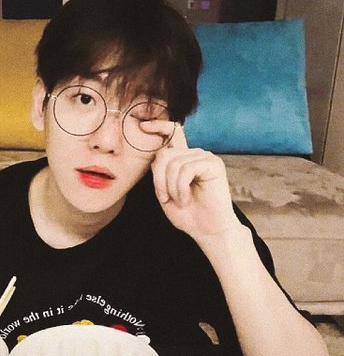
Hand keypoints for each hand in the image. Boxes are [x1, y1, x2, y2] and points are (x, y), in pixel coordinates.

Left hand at [144, 120, 241, 239]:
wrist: (207, 230)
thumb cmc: (188, 214)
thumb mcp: (165, 191)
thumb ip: (160, 171)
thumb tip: (158, 152)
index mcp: (183, 158)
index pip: (172, 134)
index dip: (158, 126)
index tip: (143, 126)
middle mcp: (194, 154)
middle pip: (164, 154)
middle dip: (159, 180)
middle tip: (166, 198)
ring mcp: (205, 157)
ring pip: (173, 163)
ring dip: (171, 187)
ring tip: (180, 201)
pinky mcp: (213, 164)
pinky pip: (185, 169)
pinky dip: (180, 188)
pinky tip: (186, 199)